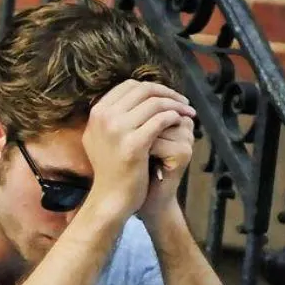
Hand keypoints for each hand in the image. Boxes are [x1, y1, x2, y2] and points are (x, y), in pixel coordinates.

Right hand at [81, 80, 195, 220]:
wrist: (110, 198)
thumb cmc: (112, 168)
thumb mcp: (102, 137)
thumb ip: (113, 116)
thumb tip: (137, 94)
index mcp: (96, 113)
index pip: (128, 86)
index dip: (152, 88)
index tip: (167, 97)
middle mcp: (103, 118)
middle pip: (143, 90)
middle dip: (167, 93)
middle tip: (183, 102)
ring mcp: (116, 130)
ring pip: (155, 103)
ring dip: (176, 105)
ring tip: (188, 113)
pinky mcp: (133, 144)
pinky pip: (161, 120)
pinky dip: (174, 118)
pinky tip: (181, 123)